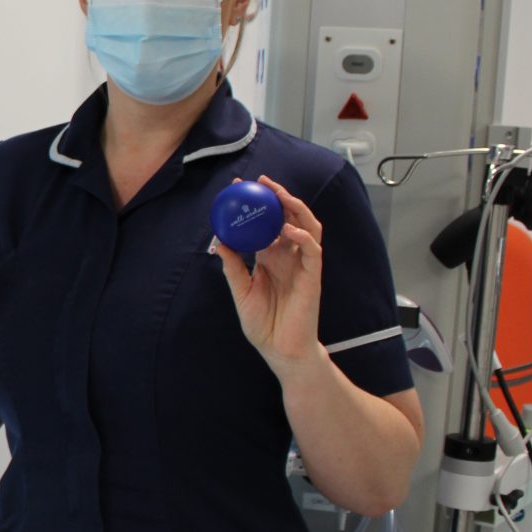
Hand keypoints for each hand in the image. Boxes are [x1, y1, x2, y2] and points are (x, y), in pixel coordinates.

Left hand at [212, 174, 323, 373]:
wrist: (280, 350)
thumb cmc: (263, 325)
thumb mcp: (240, 292)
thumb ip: (233, 266)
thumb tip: (219, 241)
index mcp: (270, 258)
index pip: (265, 224)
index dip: (255, 205)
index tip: (237, 189)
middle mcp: (288, 257)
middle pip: (288, 218)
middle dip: (277, 196)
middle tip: (260, 181)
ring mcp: (302, 265)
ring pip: (307, 226)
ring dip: (295, 208)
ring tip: (279, 194)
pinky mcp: (313, 276)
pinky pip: (312, 250)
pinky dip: (302, 236)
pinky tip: (287, 229)